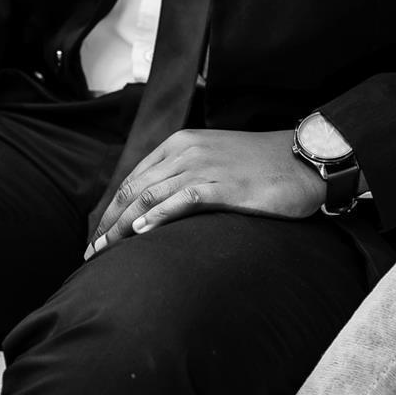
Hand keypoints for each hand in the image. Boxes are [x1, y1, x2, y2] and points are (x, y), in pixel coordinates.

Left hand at [85, 128, 325, 258]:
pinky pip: (183, 200)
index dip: (112, 208)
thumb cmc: (261, 165)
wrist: (303, 159)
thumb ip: (185, 174)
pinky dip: (159, 216)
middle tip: (92, 252)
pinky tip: (143, 234)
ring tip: (107, 252)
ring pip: (151, 195)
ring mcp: (205, 166)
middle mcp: (187, 150)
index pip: (135, 177)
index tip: (98, 236)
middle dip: (110, 222)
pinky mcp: (224, 185)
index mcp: (181, 142)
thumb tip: (154, 208)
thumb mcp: (214, 160)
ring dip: (124, 226)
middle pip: (136, 188)